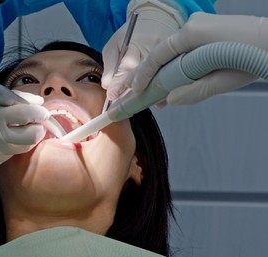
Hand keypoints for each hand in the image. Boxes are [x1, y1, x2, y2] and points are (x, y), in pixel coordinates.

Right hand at [0, 91, 49, 172]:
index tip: (42, 112)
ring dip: (24, 139)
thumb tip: (37, 101)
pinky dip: (8, 148)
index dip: (40, 113)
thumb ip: (11, 98)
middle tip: (32, 124)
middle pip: (32, 137)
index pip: (28, 115)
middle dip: (37, 130)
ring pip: (22, 148)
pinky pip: (7, 157)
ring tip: (12, 131)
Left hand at [102, 3, 180, 100]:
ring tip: (137, 105)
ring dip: (148, 95)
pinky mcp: (177, 60)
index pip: (127, 67)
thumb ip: (110, 65)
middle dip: (133, 94)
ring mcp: (169, 56)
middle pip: (144, 76)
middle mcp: (154, 50)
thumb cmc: (131, 35)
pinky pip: (169, 80)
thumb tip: (107, 86)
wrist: (157, 19)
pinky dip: (161, 91)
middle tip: (123, 106)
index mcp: (136, 44)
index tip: (112, 96)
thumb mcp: (114, 45)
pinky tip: (154, 99)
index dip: (119, 84)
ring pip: (158, 80)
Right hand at [130, 12, 267, 106]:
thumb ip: (193, 91)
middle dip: (151, 74)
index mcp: (192, 34)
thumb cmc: (254, 57)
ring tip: (157, 92)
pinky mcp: (208, 27)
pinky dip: (178, 63)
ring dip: (166, 71)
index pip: (157, 55)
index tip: (135, 90)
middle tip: (138, 92)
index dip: (143, 74)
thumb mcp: (222, 81)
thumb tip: (169, 100)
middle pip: (163, 53)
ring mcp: (200, 23)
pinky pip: (186, 47)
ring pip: (174, 51)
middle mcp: (192, 25)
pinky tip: (175, 79)